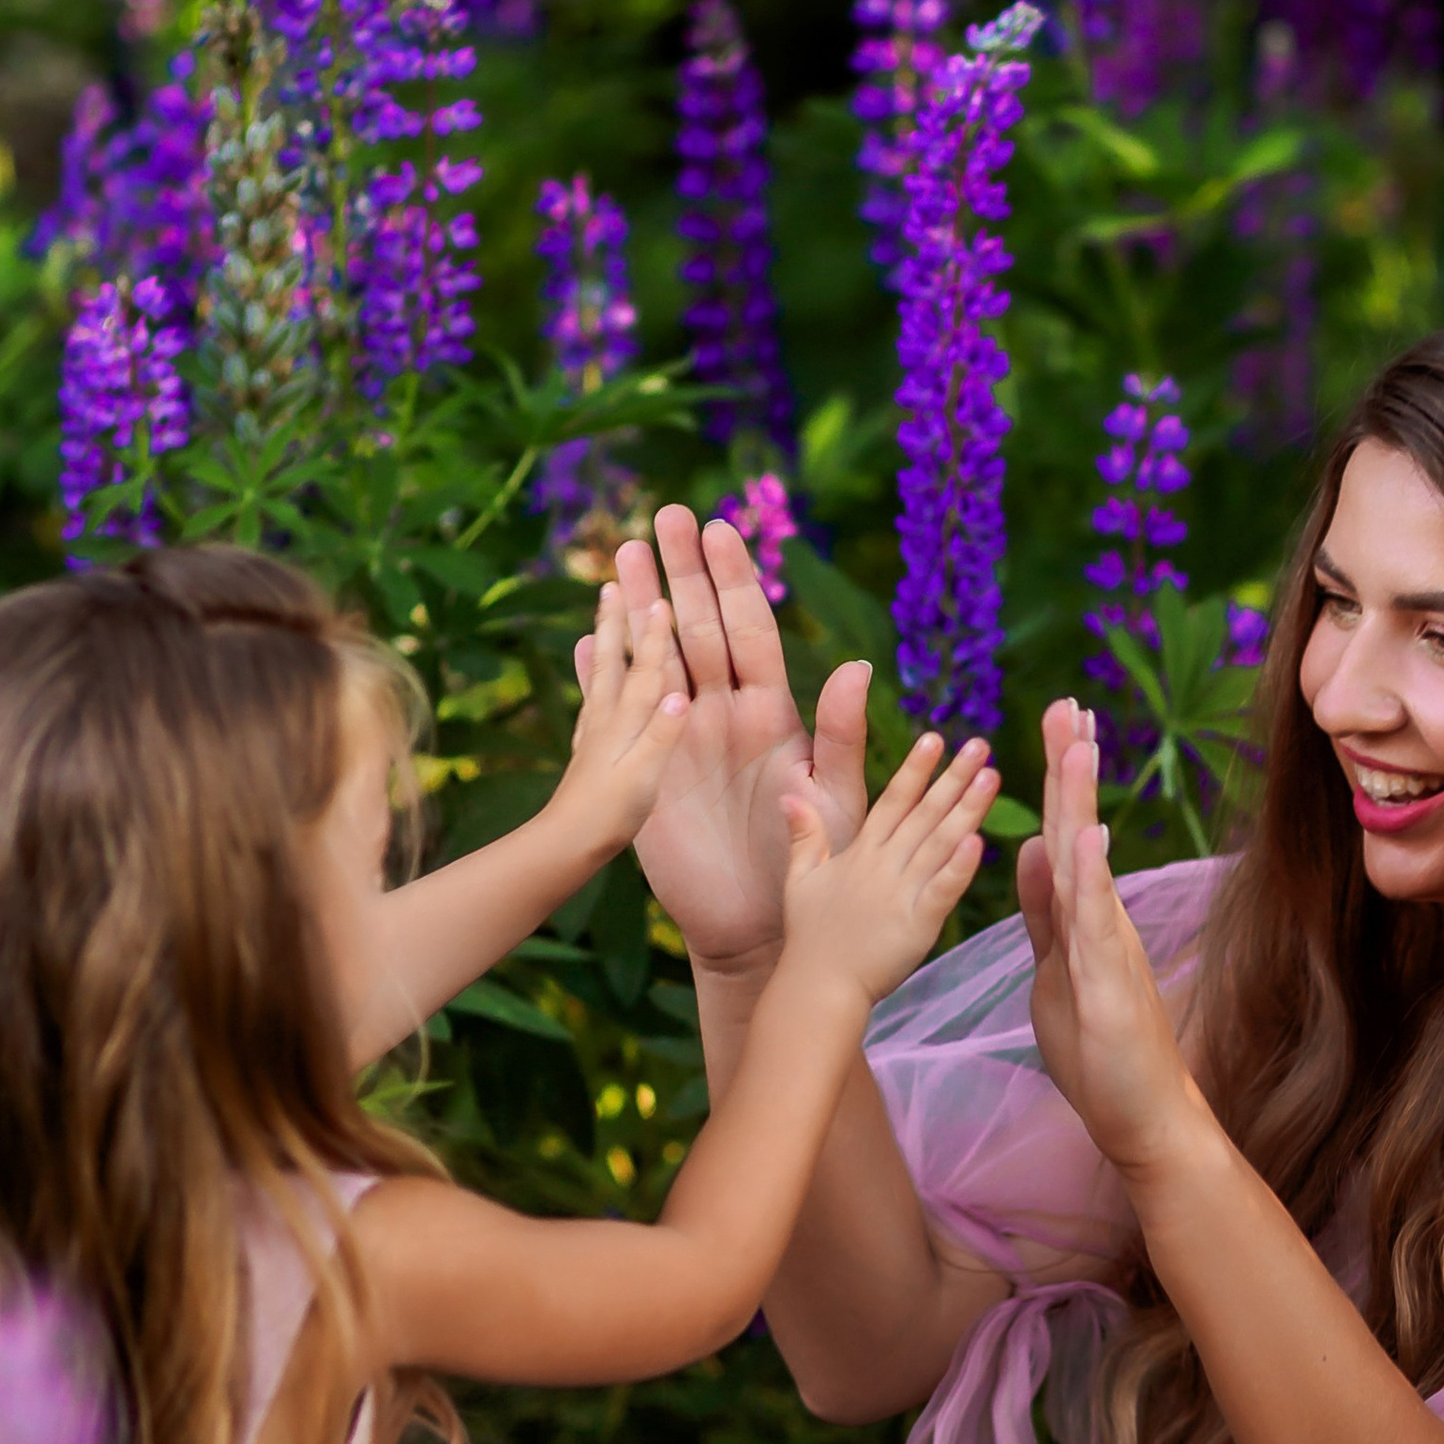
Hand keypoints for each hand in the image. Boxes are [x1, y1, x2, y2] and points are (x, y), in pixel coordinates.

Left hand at [550, 582, 688, 862]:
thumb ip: (662, 736)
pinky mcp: (589, 750)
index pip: (648, 670)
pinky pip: (591, 702)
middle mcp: (607, 719)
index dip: (657, 634)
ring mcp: (594, 733)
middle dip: (617, 620)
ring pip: (600, 674)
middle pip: (613, 659)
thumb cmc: (609, 817)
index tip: (662, 595)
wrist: (565, 846)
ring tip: (601, 613)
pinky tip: (590, 674)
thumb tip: (681, 694)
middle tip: (613, 581)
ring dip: (603, 640)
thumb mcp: (644, 778)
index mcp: (626, 723)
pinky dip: (592, 678)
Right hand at [594, 508, 871, 969]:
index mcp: (773, 713)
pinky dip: (602, 677)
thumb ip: (843, 735)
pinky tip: (586, 641)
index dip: (734, 579)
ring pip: (657, 658)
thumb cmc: (813, 867)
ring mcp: (680, 738)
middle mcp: (724, 714)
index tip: (719, 527)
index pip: (750, 629)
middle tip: (663, 516)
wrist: (760, 928)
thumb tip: (857, 666)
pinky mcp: (646, 772)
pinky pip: (619, 714)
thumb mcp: (836, 800)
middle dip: (680, 571)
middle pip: (697, 627)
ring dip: (638, 608)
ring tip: (619, 557)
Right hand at [777, 731, 996, 1012]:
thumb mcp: (799, 880)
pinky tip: (979, 841)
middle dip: (953, 777)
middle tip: (981, 745)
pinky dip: (959, 867)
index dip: (915, 769)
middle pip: (924, 814)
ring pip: (939, 844)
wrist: (817, 986)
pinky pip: (941, 890)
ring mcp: (901, 894)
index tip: (934, 738)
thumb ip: (803, 836)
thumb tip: (790, 794)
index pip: (893, 801)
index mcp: (860, 854)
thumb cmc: (809, 938)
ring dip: (967, 809)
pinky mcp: (917, 925)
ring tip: (991, 777)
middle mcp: (883, 867)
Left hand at [1020, 708, 1207, 1182]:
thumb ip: (1043, 911)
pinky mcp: (1113, 984)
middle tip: (1069, 703)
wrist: (1143, 1115)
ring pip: (1090, 864)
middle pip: (1081, 831)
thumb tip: (1031, 849)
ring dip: (1080, 804)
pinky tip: (1085, 838)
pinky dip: (1090, 878)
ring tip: (1076, 746)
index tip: (1057, 722)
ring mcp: (1110, 947)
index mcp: (1082, 916)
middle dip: (1072, 767)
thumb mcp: (1055, 967)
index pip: (1064, 834)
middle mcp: (1102, 920)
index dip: (1057, 780)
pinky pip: (1098, 923)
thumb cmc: (1101, 1051)